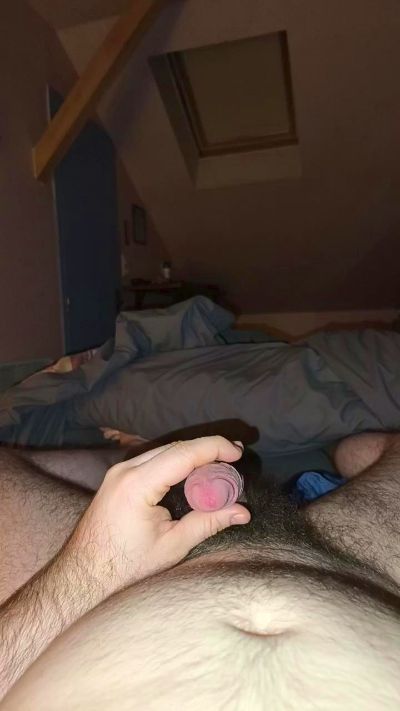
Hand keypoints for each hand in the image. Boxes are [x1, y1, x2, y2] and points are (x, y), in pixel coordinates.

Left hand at [65, 437, 250, 598]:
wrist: (82, 575)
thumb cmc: (125, 566)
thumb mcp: (172, 546)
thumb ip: (208, 523)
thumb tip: (242, 512)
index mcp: (138, 483)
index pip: (183, 453)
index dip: (214, 448)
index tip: (238, 452)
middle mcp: (125, 470)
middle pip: (175, 448)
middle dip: (207, 448)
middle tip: (235, 456)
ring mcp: (118, 472)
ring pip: (163, 451)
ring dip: (192, 454)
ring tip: (220, 462)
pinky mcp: (117, 479)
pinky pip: (152, 460)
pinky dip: (175, 462)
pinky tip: (193, 472)